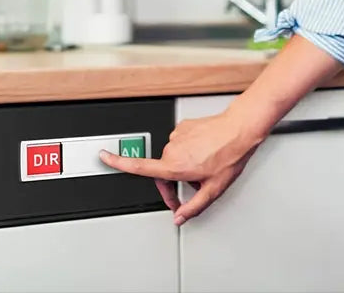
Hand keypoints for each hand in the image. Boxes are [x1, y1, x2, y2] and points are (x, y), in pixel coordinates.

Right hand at [99, 109, 262, 225]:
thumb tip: (180, 217)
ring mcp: (178, 135)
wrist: (240, 128)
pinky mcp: (184, 126)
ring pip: (171, 157)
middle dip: (170, 184)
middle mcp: (173, 149)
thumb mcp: (214, 189)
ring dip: (180, 167)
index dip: (118, 163)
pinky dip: (187, 152)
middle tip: (185, 195)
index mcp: (175, 165)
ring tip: (201, 169)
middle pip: (160, 170)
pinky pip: (180, 143)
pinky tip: (202, 154)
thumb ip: (193, 206)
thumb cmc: (229, 155)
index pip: (139, 167)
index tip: (103, 157)